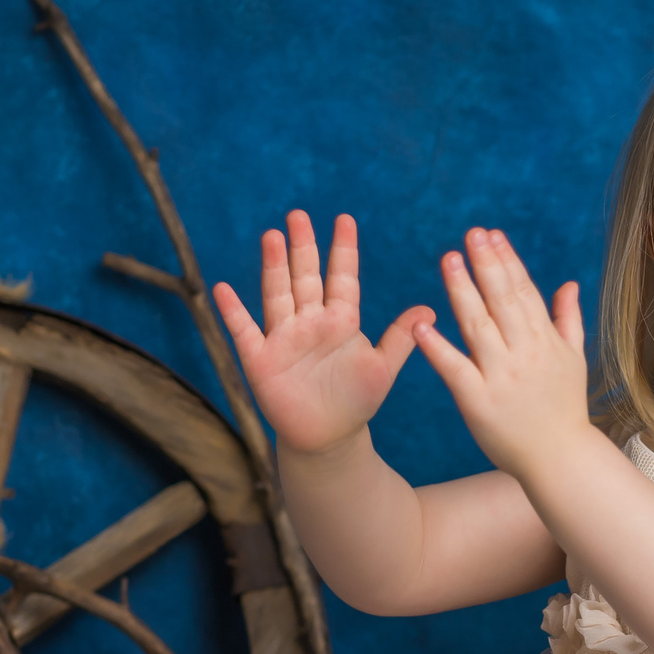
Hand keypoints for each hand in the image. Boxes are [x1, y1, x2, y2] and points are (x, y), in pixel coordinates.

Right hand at [215, 212, 429, 456]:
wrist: (328, 438)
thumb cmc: (356, 401)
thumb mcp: (382, 368)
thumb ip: (401, 338)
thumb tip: (431, 308)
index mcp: (341, 320)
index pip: (342, 277)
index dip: (343, 250)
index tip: (345, 219)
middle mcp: (310, 322)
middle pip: (306, 277)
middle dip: (303, 247)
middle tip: (299, 215)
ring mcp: (284, 338)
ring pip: (278, 295)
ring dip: (274, 267)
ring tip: (272, 237)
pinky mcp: (260, 360)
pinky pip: (244, 331)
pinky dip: (233, 312)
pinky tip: (223, 289)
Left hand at [418, 228, 593, 481]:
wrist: (559, 458)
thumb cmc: (564, 409)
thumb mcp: (574, 360)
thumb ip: (568, 319)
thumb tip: (568, 284)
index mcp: (544, 340)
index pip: (523, 291)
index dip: (507, 261)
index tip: (492, 235)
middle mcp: (524, 353)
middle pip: (502, 300)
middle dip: (486, 265)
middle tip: (471, 234)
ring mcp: (501, 376)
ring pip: (478, 325)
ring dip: (462, 291)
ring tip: (448, 260)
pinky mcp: (478, 401)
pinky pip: (455, 369)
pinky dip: (437, 347)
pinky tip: (421, 325)